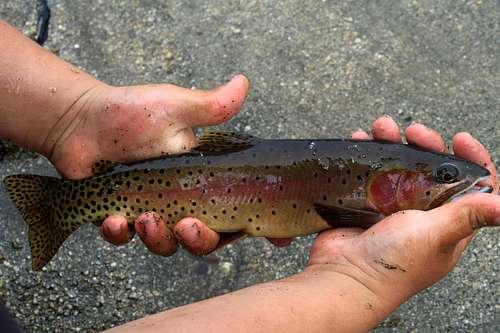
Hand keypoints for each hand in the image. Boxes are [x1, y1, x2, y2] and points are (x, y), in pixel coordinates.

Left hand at [48, 75, 256, 254]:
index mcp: (202, 181)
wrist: (83, 120)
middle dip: (200, 240)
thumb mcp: (175, 107)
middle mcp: (181, 201)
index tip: (277, 239)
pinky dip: (120, 234)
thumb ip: (211, 105)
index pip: (236, 209)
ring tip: (144, 218)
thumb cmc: (132, 112)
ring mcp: (151, 212)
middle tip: (188, 225)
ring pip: (166, 245)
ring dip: (158, 239)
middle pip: (204, 238)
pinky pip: (124, 239)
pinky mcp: (119, 219)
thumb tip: (243, 82)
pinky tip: (114, 220)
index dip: (257, 227)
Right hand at [306, 116, 498, 316]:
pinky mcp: (366, 204)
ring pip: (398, 166)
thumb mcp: (437, 236)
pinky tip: (360, 141)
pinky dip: (366, 155)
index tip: (459, 139)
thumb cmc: (395, 264)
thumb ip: (468, 216)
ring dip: (392, 143)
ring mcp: (391, 207)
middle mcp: (422, 213)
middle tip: (414, 132)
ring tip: (380, 128)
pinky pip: (370, 172)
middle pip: (431, 168)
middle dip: (425, 145)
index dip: (470, 159)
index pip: (470, 186)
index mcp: (448, 222)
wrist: (345, 275)